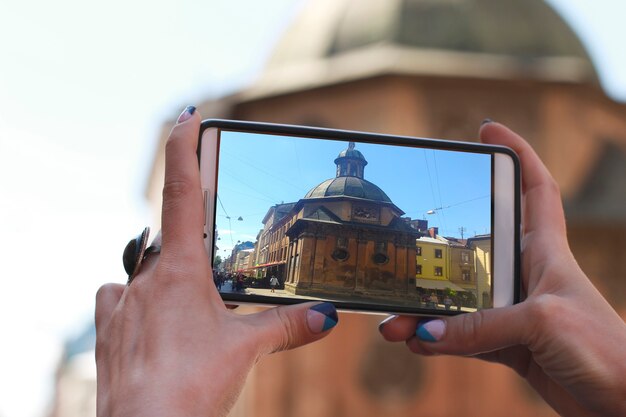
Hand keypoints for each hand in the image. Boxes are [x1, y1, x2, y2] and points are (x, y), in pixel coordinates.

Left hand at [95, 107, 337, 416]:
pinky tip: (150, 321)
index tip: (187, 117)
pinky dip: (136, 301)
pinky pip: (118, 300)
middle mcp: (145, 279)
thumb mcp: (246, 350)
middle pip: (170, 239)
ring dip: (166, 276)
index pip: (180, 191)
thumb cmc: (190, 387)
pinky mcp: (109, 331)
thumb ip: (288, 326)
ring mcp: (122, 304)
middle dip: (193, 242)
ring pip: (143, 271)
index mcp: (180, 270)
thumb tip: (326, 316)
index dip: (184, 148)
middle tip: (212, 264)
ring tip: (190, 305)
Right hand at [379, 122, 625, 416]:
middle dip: (437, 249)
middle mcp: (527, 275)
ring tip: (394, 323)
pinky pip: (462, 338)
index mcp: (547, 251)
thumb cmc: (607, 350)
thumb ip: (481, 326)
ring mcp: (515, 312)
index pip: (536, 188)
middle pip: (473, 250)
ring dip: (425, 312)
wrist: (625, 404)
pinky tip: (417, 343)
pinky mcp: (509, 346)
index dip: (518, 153)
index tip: (489, 130)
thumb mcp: (542, 322)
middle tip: (405, 247)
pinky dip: (438, 341)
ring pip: (458, 302)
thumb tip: (425, 331)